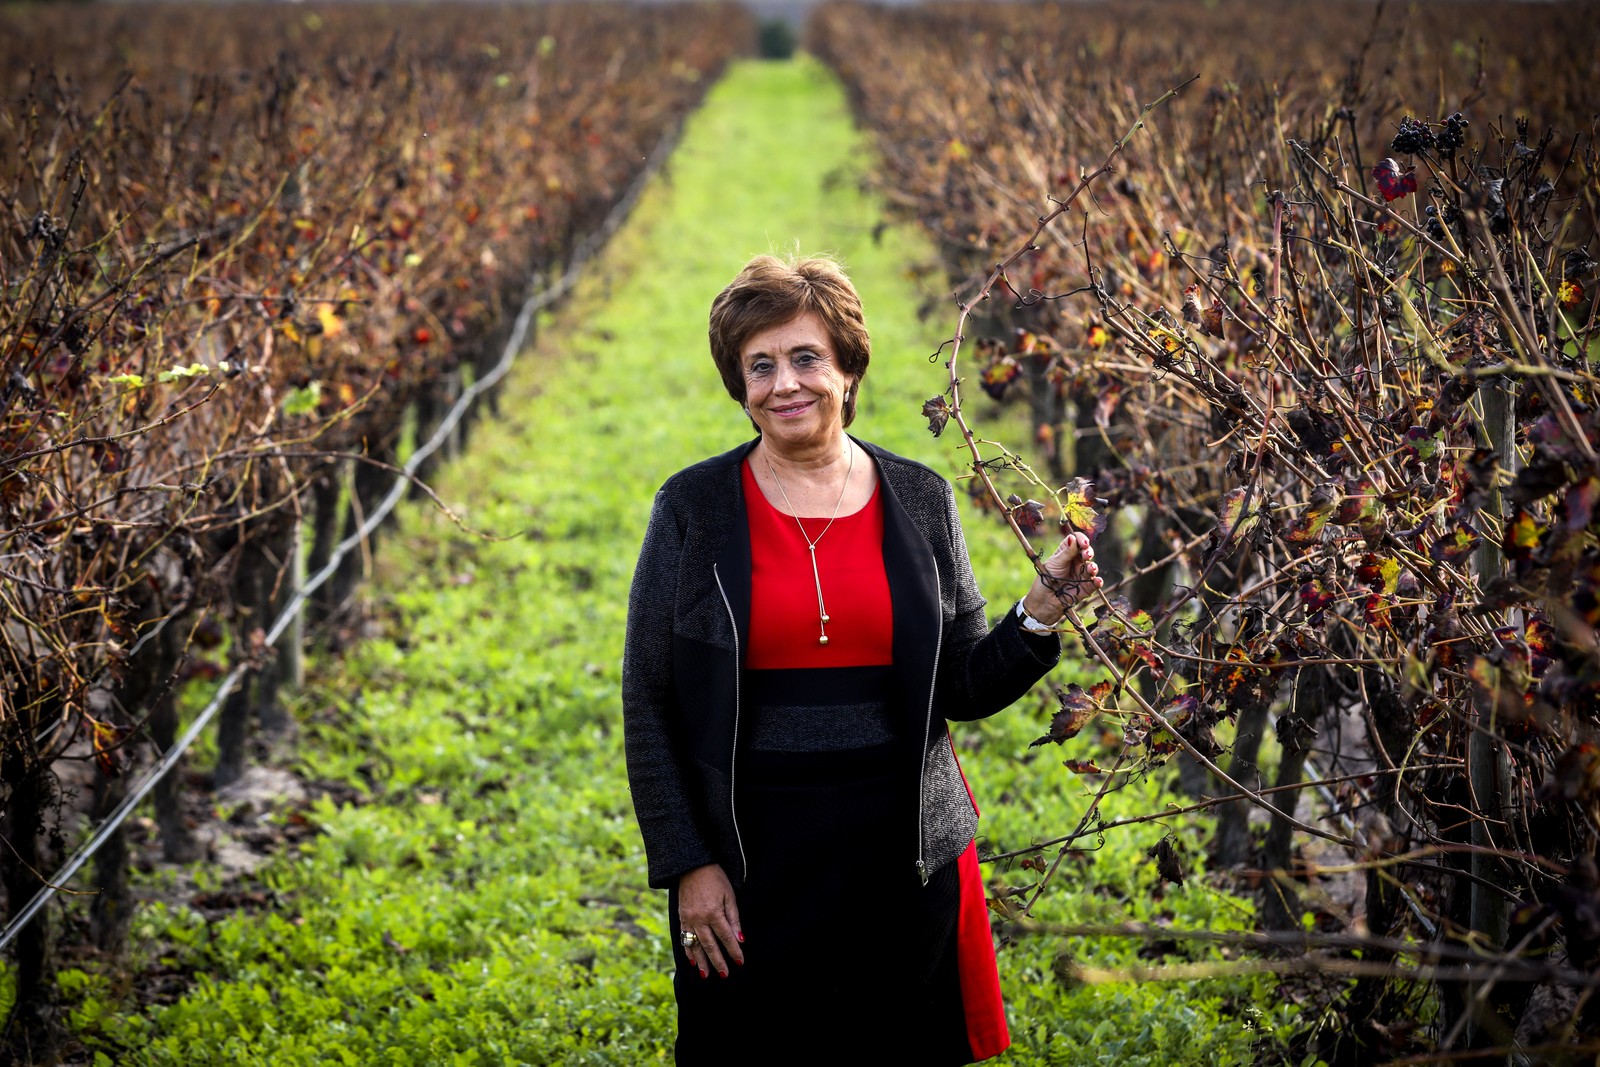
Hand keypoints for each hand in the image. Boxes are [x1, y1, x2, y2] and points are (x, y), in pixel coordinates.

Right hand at [677, 863, 743, 978]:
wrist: (691, 866)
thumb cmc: (715, 879)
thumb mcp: (729, 895)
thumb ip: (734, 918)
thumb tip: (740, 939)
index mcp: (714, 913)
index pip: (726, 937)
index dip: (734, 951)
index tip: (740, 962)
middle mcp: (699, 919)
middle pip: (710, 945)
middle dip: (718, 962)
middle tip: (725, 975)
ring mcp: (688, 920)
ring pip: (695, 946)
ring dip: (701, 962)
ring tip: (706, 975)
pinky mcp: (681, 918)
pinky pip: (684, 939)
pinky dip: (688, 951)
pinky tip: (692, 961)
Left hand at [1021, 531, 1101, 624]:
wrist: (1043, 602)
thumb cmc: (1045, 580)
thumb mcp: (1054, 565)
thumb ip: (1066, 553)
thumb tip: (1073, 538)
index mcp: (1066, 552)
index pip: (1076, 541)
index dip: (1081, 539)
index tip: (1083, 543)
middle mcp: (1076, 562)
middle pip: (1087, 552)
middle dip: (1088, 551)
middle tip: (1086, 554)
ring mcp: (1082, 574)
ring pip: (1092, 566)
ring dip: (1093, 566)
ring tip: (1090, 569)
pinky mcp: (1086, 587)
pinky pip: (1095, 583)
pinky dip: (1098, 581)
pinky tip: (1096, 580)